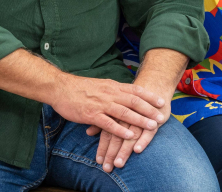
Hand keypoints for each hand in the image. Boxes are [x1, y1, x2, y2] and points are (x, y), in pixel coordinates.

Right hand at [50, 74, 167, 141]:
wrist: (60, 88)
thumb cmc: (79, 88)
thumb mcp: (100, 85)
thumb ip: (112, 90)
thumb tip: (124, 93)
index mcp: (112, 86)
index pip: (135, 89)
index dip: (149, 96)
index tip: (161, 101)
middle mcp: (109, 93)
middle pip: (134, 101)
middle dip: (149, 109)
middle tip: (161, 117)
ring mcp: (101, 104)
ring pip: (124, 112)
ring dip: (140, 120)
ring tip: (152, 126)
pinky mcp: (91, 114)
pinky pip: (108, 123)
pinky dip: (120, 130)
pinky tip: (129, 136)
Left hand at [88, 85, 171, 171]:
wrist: (153, 81)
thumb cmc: (130, 97)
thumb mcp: (114, 105)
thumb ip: (103, 119)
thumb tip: (89, 132)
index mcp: (114, 109)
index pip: (106, 131)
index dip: (103, 147)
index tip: (99, 162)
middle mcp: (125, 112)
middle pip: (116, 134)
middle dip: (111, 152)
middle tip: (107, 168)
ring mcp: (139, 113)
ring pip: (129, 134)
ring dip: (124, 150)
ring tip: (119, 164)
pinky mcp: (153, 115)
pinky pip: (147, 129)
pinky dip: (142, 139)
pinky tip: (137, 150)